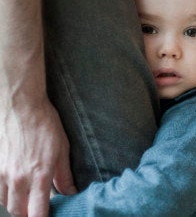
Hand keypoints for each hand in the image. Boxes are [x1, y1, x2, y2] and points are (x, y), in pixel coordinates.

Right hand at [0, 100, 76, 215]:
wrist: (21, 107)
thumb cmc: (45, 126)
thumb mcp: (62, 150)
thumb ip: (64, 176)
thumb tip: (70, 192)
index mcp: (39, 175)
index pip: (37, 213)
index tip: (49, 216)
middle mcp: (18, 178)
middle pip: (18, 212)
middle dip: (28, 215)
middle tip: (38, 209)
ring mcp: (3, 173)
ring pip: (5, 203)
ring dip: (16, 206)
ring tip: (27, 201)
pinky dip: (5, 194)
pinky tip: (15, 189)